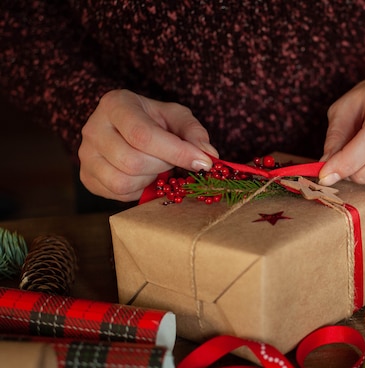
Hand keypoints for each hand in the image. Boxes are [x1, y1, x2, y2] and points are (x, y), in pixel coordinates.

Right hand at [78, 89, 217, 200]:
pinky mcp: (87, 177)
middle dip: (163, 166)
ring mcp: (86, 155)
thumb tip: (208, 154)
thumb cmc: (154, 121)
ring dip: (150, 180)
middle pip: (133, 161)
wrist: (126, 128)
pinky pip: (117, 194)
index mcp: (116, 105)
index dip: (176, 152)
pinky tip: (145, 176)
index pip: (143, 135)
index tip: (203, 164)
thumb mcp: (177, 117)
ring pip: (123, 182)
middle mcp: (93, 128)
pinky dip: (138, 190)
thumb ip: (194, 132)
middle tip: (172, 160)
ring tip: (157, 167)